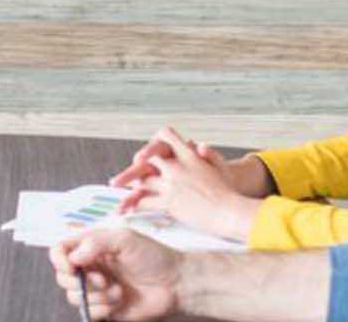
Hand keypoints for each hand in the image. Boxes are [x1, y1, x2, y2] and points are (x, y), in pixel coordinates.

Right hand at [51, 229, 181, 320]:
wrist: (175, 284)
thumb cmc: (153, 256)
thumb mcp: (125, 239)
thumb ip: (95, 242)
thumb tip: (73, 256)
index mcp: (91, 247)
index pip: (59, 251)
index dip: (59, 260)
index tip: (72, 267)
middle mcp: (90, 267)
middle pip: (62, 277)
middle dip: (81, 282)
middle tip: (103, 280)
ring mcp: (96, 289)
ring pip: (74, 297)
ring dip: (95, 296)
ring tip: (118, 291)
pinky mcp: (104, 309)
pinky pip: (88, 313)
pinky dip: (100, 309)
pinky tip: (119, 301)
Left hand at [111, 128, 260, 240]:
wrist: (231, 213)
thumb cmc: (229, 192)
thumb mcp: (220, 168)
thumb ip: (209, 155)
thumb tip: (200, 145)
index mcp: (189, 155)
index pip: (166, 135)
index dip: (154, 141)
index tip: (148, 153)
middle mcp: (177, 167)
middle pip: (147, 158)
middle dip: (135, 165)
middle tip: (123, 173)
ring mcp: (171, 184)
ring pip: (142, 180)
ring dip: (129, 183)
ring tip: (117, 187)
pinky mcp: (169, 203)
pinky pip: (144, 200)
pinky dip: (133, 203)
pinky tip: (125, 208)